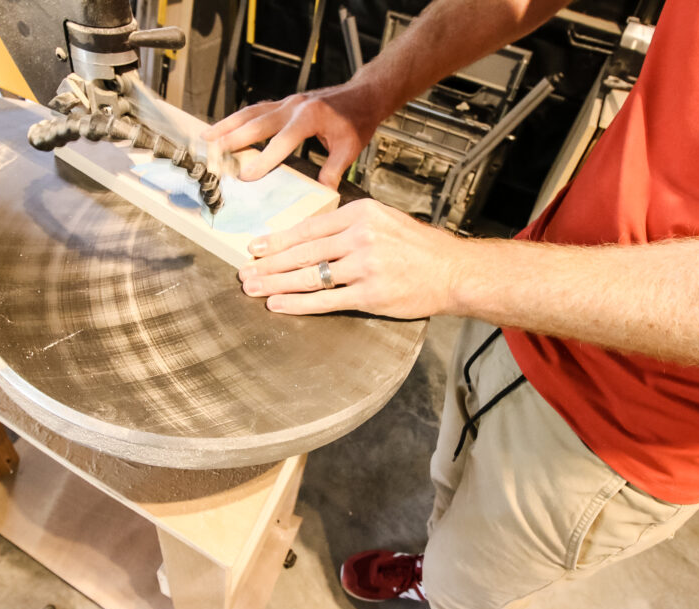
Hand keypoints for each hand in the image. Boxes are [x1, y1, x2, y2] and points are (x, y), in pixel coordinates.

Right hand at [203, 83, 381, 188]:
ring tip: (206, 137)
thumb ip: (333, 169)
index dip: (262, 160)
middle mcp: (293, 107)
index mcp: (309, 118)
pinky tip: (224, 128)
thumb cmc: (357, 119)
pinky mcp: (284, 104)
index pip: (281, 142)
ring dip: (226, 125)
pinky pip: (255, 110)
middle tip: (211, 153)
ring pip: (250, 113)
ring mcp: (286, 103)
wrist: (362, 95)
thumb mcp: (349, 148)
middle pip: (255, 123)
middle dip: (231, 139)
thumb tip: (322, 191)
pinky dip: (237, 120)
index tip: (245, 176)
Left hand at [237, 198, 469, 317]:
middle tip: (245, 271)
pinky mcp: (370, 294)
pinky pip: (325, 300)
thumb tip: (308, 238)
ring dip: (275, 284)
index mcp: (361, 214)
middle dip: (269, 264)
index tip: (255, 247)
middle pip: (303, 252)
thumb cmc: (418, 248)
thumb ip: (349, 226)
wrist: (453, 271)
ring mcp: (365, 266)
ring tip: (253, 288)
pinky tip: (278, 304)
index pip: (309, 228)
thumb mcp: (384, 221)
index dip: (278, 240)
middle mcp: (360, 237)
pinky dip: (298, 303)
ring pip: (309, 276)